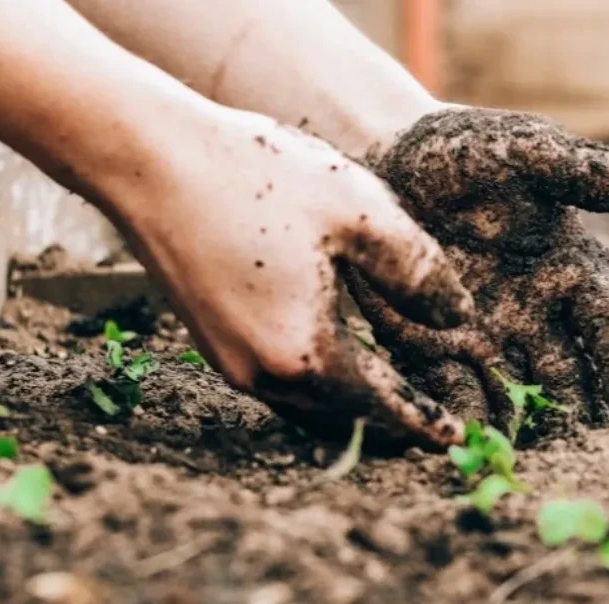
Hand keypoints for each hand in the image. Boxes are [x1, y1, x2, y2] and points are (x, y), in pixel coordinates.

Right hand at [108, 106, 472, 447]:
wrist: (149, 158)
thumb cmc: (257, 177)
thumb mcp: (360, 213)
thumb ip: (419, 272)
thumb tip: (459, 317)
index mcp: (305, 353)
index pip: (382, 407)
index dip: (425, 423)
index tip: (459, 440)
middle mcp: (262, 373)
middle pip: (343, 418)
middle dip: (391, 425)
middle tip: (434, 427)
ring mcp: (229, 361)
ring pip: (308, 405)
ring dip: (353, 408)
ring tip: (394, 401)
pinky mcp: (210, 339)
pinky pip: (279, 382)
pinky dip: (319, 384)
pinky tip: (337, 361)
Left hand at [347, 107, 608, 428]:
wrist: (388, 158)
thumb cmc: (469, 151)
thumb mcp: (528, 154)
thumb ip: (589, 173)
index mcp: (572, 271)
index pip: (608, 325)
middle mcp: (537, 315)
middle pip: (567, 375)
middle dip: (576, 415)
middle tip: (584, 454)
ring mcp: (487, 337)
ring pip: (515, 394)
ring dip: (523, 428)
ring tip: (527, 463)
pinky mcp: (433, 348)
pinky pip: (452, 390)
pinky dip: (461, 418)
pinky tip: (464, 444)